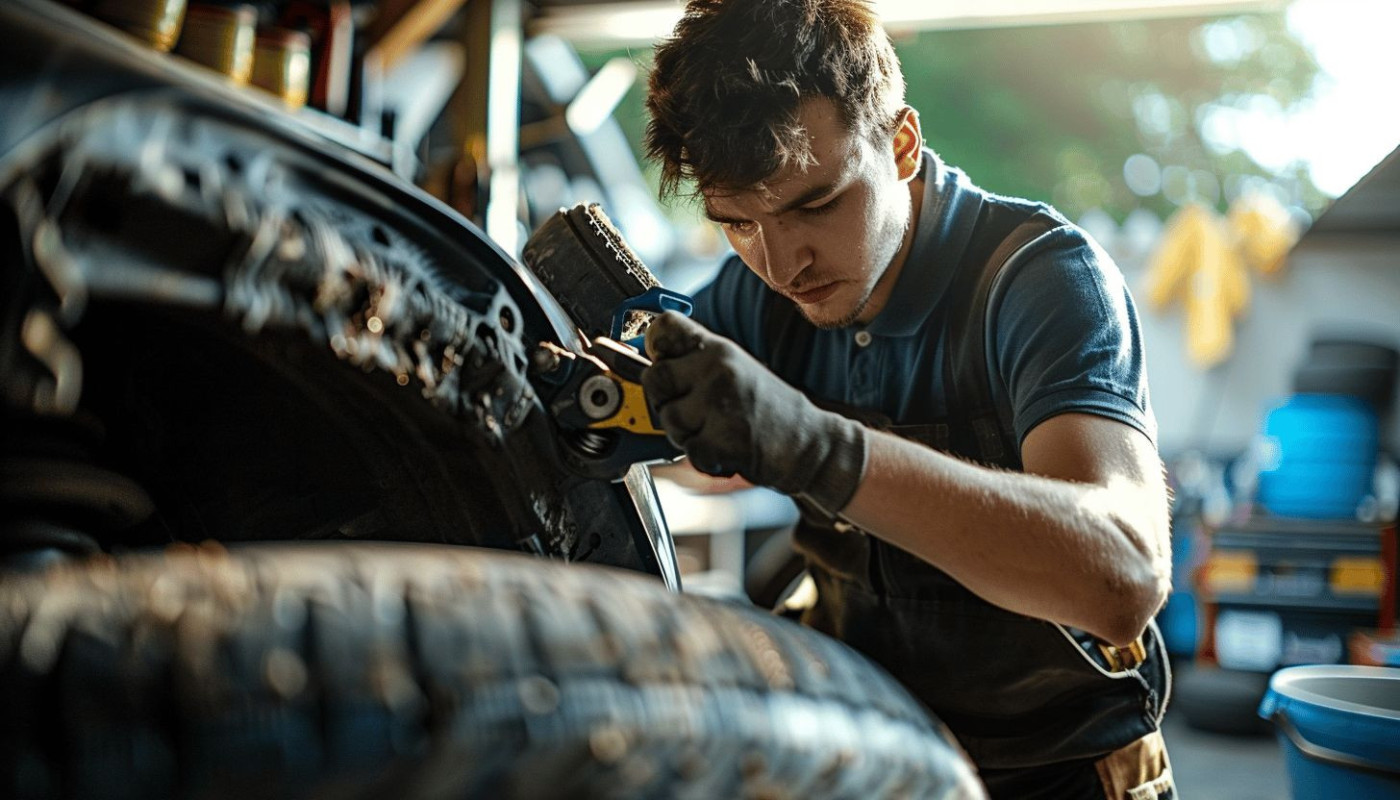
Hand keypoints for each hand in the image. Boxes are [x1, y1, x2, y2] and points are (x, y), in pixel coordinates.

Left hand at [641, 312, 866, 514]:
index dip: (654, 345)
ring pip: (668, 418)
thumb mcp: (735, 369)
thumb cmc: (769, 411)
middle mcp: (718, 369)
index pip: (664, 326)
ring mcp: (720, 403)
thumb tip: (648, 360)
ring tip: (714, 431)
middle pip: (654, 377)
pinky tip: (725, 450)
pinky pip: (688, 450)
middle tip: (691, 411)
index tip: (662, 360)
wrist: (810, 445)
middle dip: (664, 401)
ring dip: (685, 434)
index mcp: (718, 349)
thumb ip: (695, 363)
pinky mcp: (724, 439)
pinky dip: (704, 458)